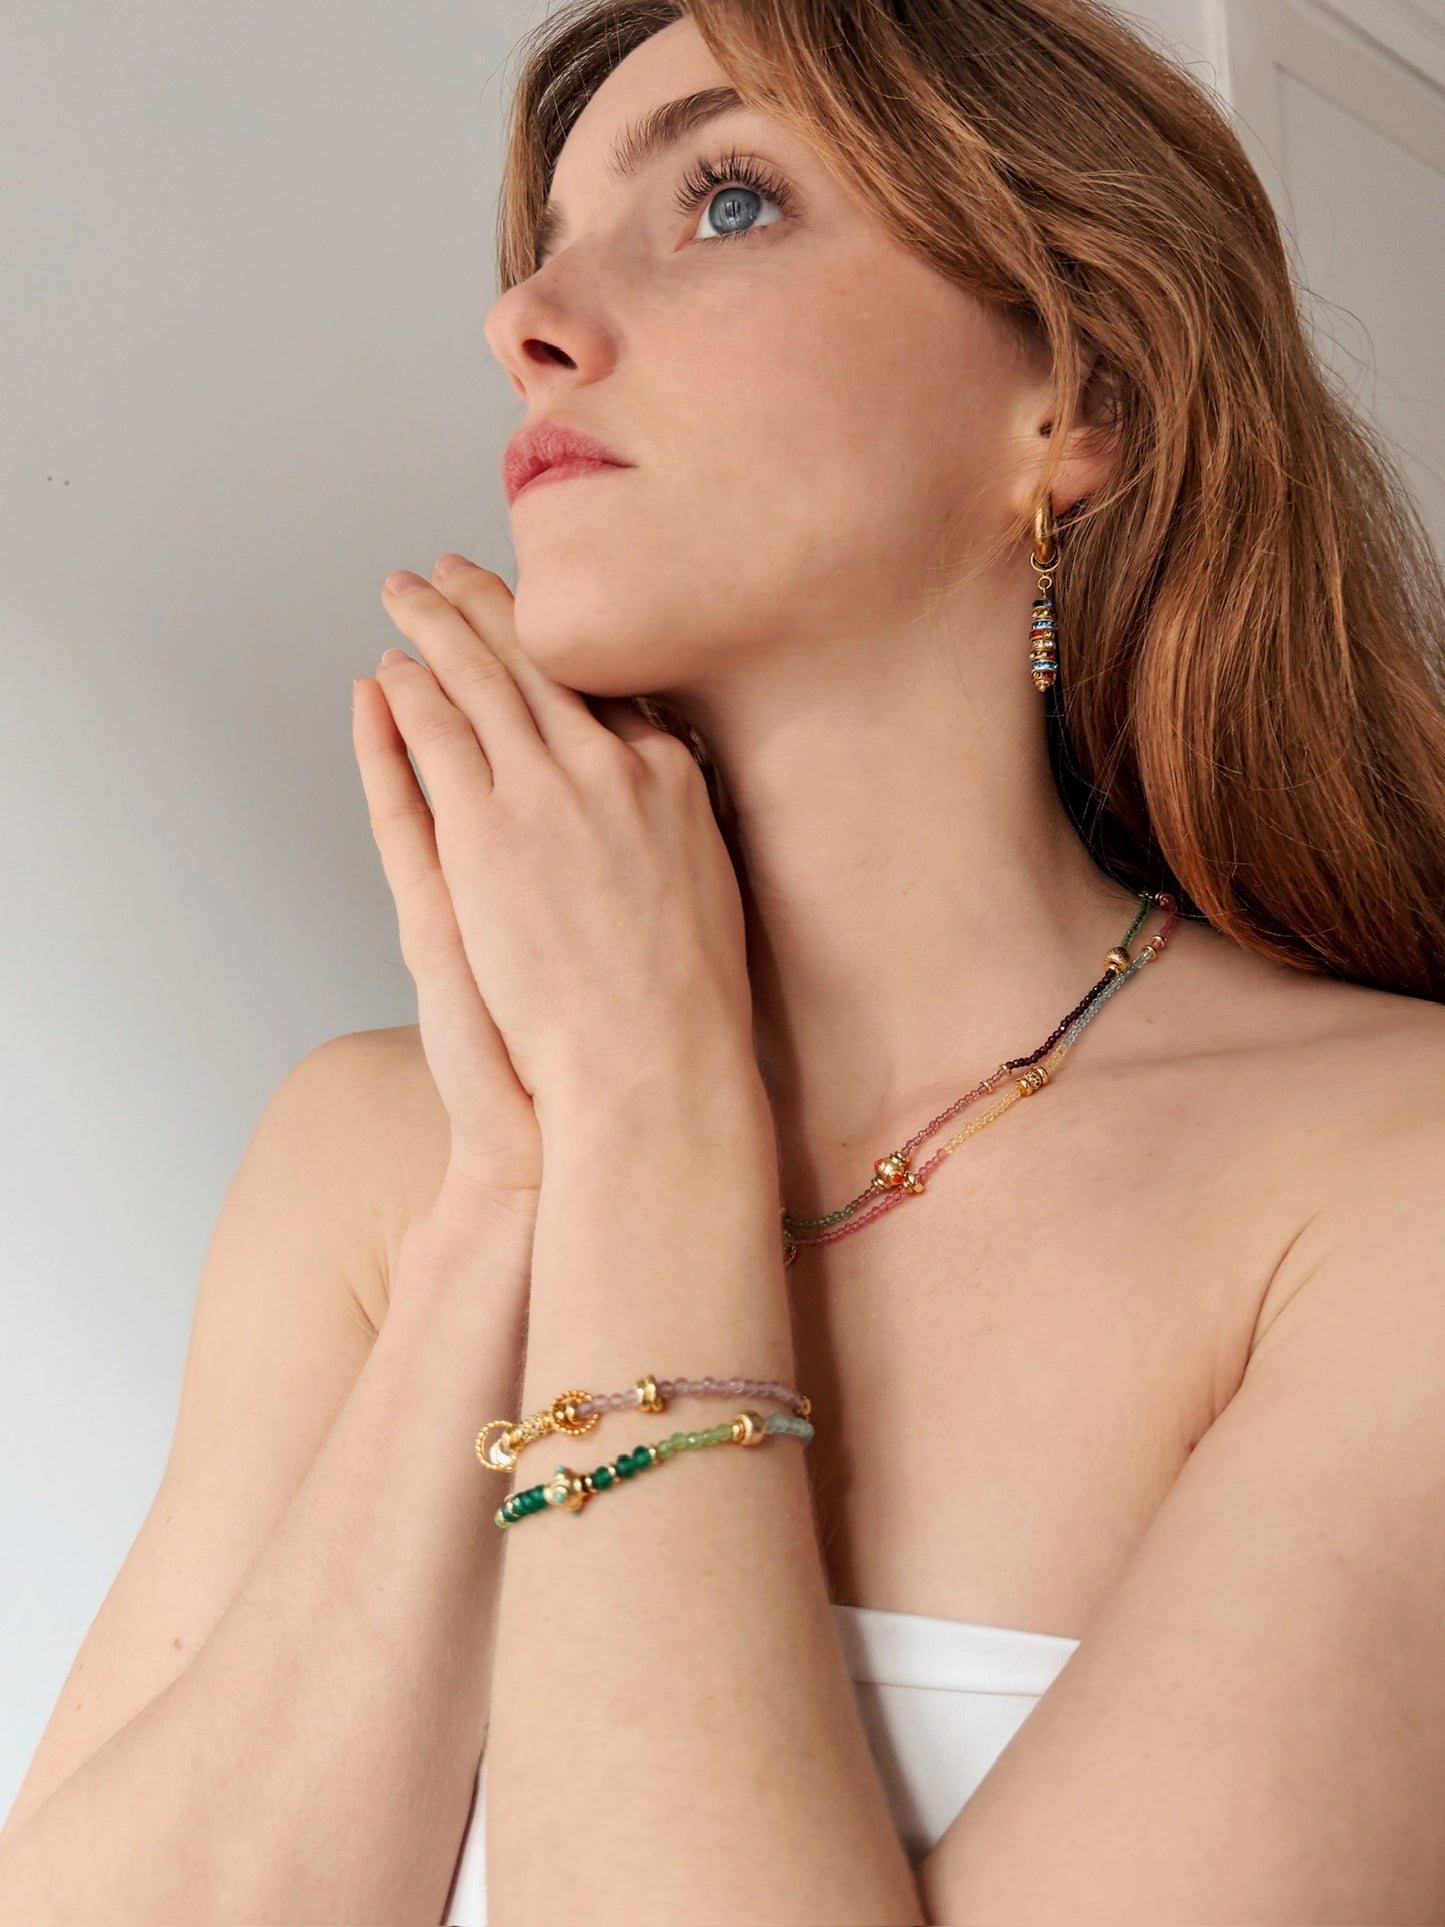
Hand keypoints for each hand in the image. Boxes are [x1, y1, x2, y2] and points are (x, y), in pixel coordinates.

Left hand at [353, 554, 755, 1137]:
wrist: (652, 1068)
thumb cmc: (683, 1012)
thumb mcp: (710, 896)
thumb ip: (680, 832)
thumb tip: (673, 806)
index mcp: (671, 783)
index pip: (609, 686)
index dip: (566, 645)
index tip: (542, 618)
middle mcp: (612, 769)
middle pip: (542, 663)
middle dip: (493, 607)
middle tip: (457, 570)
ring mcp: (546, 793)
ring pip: (482, 680)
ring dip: (440, 625)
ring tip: (409, 593)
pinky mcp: (486, 830)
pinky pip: (438, 733)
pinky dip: (411, 691)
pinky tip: (390, 664)